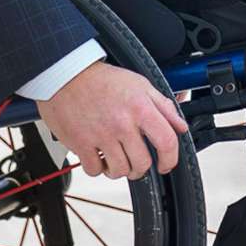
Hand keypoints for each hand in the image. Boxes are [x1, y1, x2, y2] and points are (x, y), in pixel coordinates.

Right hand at [35, 62, 188, 179]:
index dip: (171, 159)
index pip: (166, 142)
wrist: (65, 74)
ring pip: (119, 171)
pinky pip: (94, 170)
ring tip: (115, 158)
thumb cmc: (101, 79)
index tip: (166, 165)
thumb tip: (180, 126)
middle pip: (142, 163)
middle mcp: (122, 124)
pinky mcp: (81, 143)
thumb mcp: (140, 84)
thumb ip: (163, 106)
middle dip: (141, 168)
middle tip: (135, 161)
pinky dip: (97, 168)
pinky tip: (97, 156)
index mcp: (140, 109)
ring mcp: (101, 136)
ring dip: (119, 170)